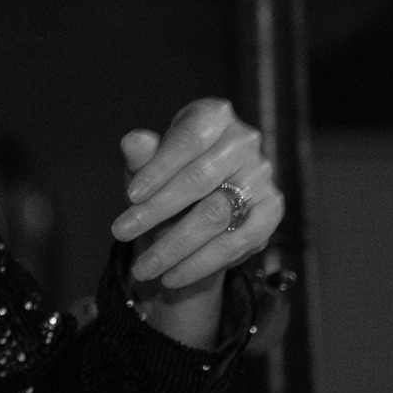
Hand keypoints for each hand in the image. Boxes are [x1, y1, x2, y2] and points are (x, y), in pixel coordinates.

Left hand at [108, 98, 283, 348]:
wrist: (195, 209)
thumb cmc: (164, 179)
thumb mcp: (146, 168)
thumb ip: (142, 157)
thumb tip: (132, 141)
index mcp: (214, 115)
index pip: (188, 139)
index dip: (159, 167)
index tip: (130, 195)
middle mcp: (244, 140)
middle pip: (200, 178)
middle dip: (156, 210)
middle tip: (121, 233)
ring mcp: (262, 175)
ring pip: (216, 214)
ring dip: (174, 245)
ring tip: (142, 268)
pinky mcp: (272, 210)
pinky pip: (236, 242)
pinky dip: (201, 263)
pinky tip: (171, 277)